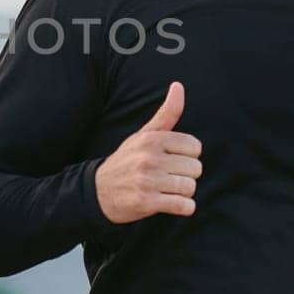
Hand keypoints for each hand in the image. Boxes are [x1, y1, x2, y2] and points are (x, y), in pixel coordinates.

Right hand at [94, 82, 202, 223]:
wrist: (98, 191)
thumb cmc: (127, 160)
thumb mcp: (144, 134)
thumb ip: (166, 113)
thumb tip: (178, 85)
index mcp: (152, 139)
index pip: (195, 147)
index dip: (187, 156)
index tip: (172, 160)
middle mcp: (149, 157)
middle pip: (195, 168)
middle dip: (185, 176)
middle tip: (167, 177)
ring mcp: (147, 180)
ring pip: (190, 187)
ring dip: (183, 193)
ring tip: (166, 190)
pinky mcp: (146, 202)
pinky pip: (184, 206)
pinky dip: (183, 208)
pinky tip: (170, 203)